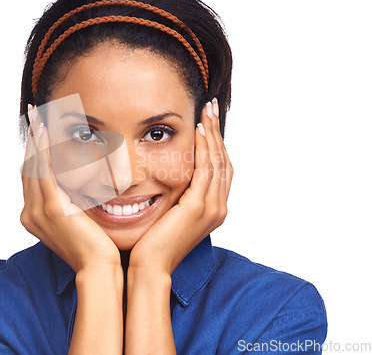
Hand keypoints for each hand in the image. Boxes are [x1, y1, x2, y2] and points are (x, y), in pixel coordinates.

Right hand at [20, 106, 120, 272]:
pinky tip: (44, 131)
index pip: (32, 177)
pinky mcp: (52, 208)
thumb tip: (76, 183)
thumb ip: (70, 201)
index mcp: (34, 217)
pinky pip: (43, 171)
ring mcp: (38, 211)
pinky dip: (42, 150)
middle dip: (31, 141)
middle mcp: (30, 213)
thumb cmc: (96, 246)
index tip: (38, 131)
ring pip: (33, 166)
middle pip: (28, 168)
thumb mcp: (78, 219)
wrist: (99, 267)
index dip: (34, 153)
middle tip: (34, 116)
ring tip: (38, 118)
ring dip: (35, 140)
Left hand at [129, 98, 233, 275]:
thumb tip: (171, 175)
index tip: (209, 122)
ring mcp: (211, 208)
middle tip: (211, 108)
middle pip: (224, 161)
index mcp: (213, 209)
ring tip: (207, 112)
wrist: (150, 266)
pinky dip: (205, 148)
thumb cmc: (154, 242)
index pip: (220, 169)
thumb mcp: (171, 214)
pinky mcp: (198, 208)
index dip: (216, 144)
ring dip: (213, 134)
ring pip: (218, 162)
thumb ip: (178, 196)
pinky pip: (205, 170)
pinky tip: (199, 131)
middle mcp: (218, 208)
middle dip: (218, 133)